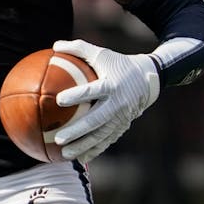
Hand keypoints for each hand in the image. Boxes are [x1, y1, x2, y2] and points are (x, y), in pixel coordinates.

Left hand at [52, 38, 159, 162]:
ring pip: (101, 136)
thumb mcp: (101, 53)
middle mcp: (118, 104)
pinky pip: (106, 141)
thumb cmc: (118, 65)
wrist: (148, 80)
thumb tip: (55, 45)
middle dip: (77, 131)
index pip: (92, 91)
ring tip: (64, 154)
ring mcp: (121, 118)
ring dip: (83, 146)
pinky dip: (93, 150)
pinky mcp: (123, 127)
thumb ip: (79, 49)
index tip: (59, 100)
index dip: (76, 96)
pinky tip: (78, 158)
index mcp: (111, 85)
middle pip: (96, 120)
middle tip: (58, 138)